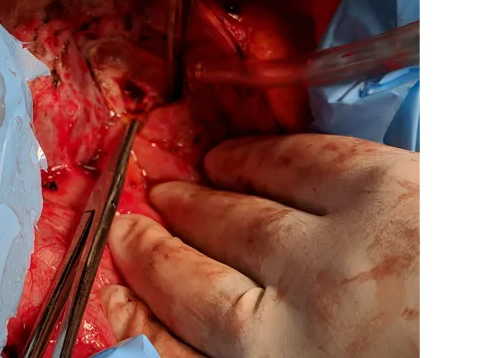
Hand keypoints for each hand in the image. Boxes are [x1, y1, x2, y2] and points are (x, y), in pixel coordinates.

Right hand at [102, 134, 419, 356]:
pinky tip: (229, 159)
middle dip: (154, 259)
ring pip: (239, 225)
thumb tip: (220, 332)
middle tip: (127, 232)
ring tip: (168, 194)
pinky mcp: (381, 193)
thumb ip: (282, 352)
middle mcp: (289, 331)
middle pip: (196, 289)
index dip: (140, 327)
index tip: (116, 302)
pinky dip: (256, 160)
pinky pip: (300, 167)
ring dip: (194, 207)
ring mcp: (334, 258)